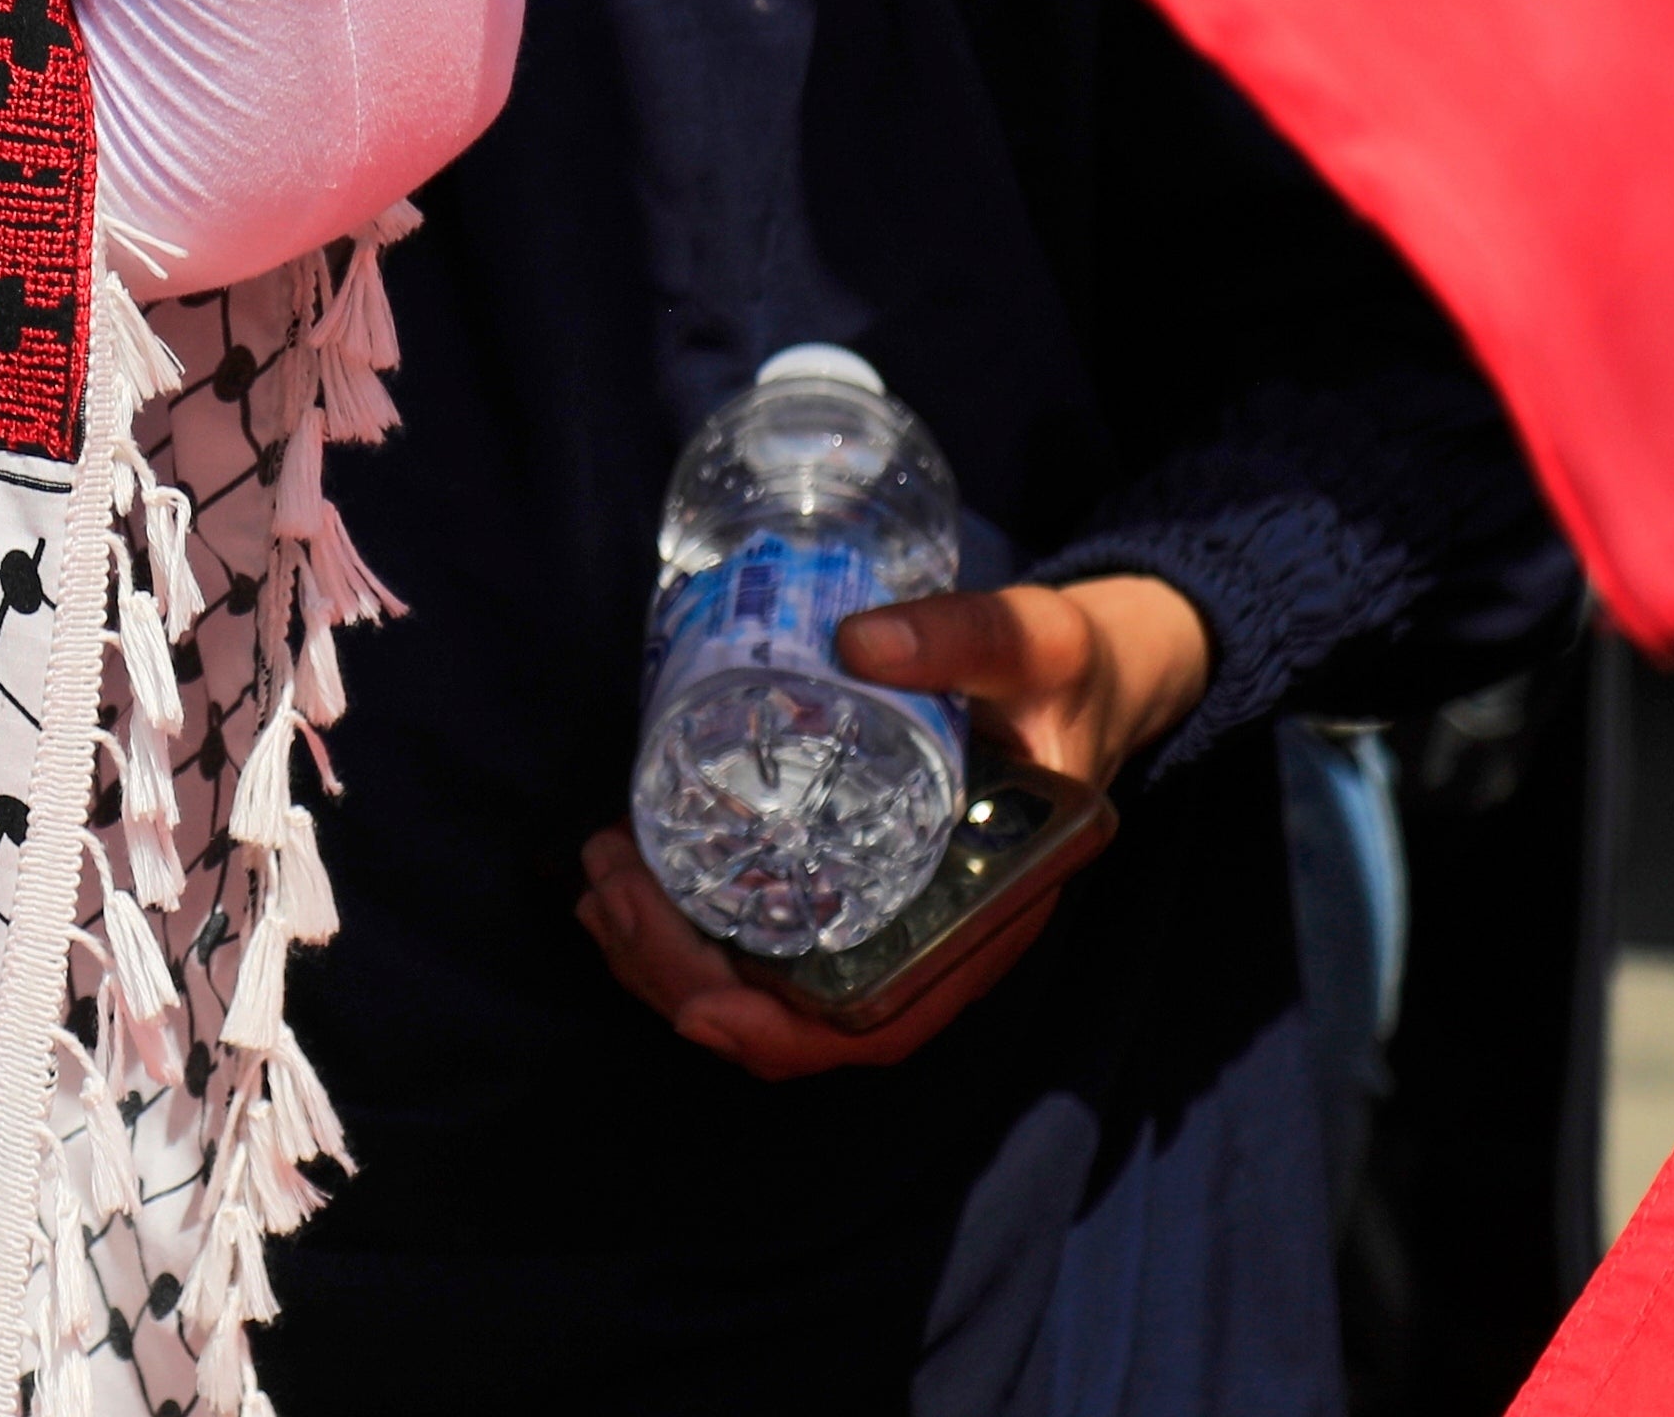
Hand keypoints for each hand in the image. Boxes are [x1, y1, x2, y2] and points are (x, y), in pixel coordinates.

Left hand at [572, 572, 1209, 1073]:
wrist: (1078, 671)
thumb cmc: (1064, 672)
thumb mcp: (1034, 645)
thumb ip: (966, 638)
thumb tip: (859, 640)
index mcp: (985, 916)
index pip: (882, 1020)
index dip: (788, 1034)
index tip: (701, 1008)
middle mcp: (928, 937)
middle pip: (793, 1020)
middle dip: (684, 977)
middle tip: (606, 893)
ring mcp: (876, 915)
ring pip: (757, 988)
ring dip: (664, 955)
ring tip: (595, 880)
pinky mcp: (837, 878)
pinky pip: (751, 935)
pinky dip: (677, 920)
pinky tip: (621, 866)